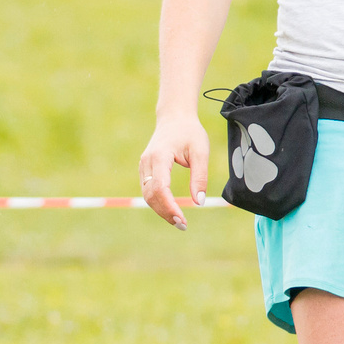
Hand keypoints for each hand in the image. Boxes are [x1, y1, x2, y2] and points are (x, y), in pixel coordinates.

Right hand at [139, 114, 211, 228]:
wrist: (174, 117)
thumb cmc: (190, 132)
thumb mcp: (201, 151)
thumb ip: (200, 176)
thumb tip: (199, 202)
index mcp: (159, 156)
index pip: (160, 187)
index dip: (169, 206)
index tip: (182, 219)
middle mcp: (147, 163)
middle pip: (150, 195)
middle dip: (165, 212)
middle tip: (183, 225)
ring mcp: (143, 166)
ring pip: (147, 195)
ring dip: (161, 210)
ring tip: (179, 222)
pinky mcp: (145, 170)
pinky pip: (148, 191)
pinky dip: (158, 203)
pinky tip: (172, 211)